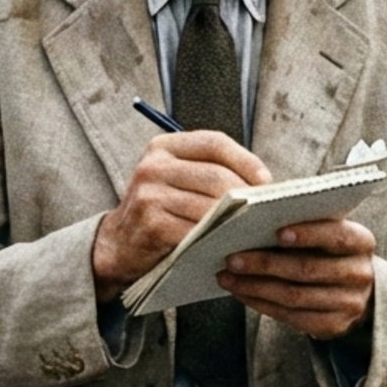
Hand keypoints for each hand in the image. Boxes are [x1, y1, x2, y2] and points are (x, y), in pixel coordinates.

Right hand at [91, 132, 269, 301]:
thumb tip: (264, 182)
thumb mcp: (176, 179)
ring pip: (210, 205)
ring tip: (255, 228)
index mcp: (164, 147)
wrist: (119, 244)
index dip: (246, 160)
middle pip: (216, 175)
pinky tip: (231, 244)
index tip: (267, 181)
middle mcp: (154, 166)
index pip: (215, 143)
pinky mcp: (152, 224)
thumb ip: (209, 172)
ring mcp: (150, 194)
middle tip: (266, 211)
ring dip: (237, 219)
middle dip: (246, 195)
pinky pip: (197, 230)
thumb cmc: (160, 210)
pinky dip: (218, 238)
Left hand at [220, 217, 376, 340]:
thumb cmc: (330, 253)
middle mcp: (359, 274)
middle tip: (232, 258)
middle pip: (307, 269)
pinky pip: (291, 316)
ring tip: (227, 277)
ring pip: (294, 296)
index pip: (336, 236)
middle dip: (265, 264)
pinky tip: (241, 293)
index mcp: (361, 242)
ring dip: (255, 286)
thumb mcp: (329, 235)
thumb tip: (254, 224)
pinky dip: (261, 303)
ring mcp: (348, 303)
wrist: (358, 293)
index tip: (277, 232)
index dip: (308, 234)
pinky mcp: (333, 326)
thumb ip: (305, 227)